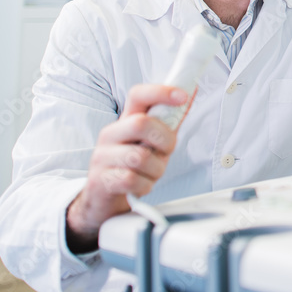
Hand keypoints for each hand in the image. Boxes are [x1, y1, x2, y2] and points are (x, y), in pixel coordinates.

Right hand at [65, 84, 190, 252]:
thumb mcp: (154, 141)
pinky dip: (145, 185)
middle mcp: (110, 134)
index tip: (183, 96)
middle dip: (164, 140)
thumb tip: (191, 92)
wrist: (105, 199)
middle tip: (166, 152)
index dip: (161, 92)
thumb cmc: (134, 166)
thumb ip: (170, 119)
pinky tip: (141, 185)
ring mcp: (102, 157)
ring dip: (155, 169)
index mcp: (125, 120)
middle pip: (140, 124)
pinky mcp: (100, 180)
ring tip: (151, 173)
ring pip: (139, 157)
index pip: (138, 95)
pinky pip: (131, 180)